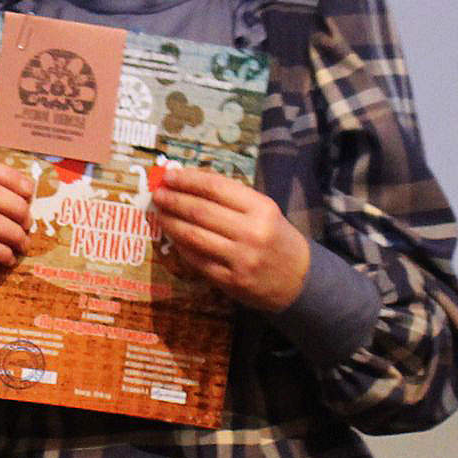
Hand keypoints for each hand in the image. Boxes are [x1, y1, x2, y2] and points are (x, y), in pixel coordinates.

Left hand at [151, 166, 311, 311]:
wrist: (299, 278)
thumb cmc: (276, 237)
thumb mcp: (264, 210)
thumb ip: (232, 197)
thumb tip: (191, 181)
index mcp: (261, 208)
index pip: (216, 187)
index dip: (188, 180)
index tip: (169, 176)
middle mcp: (251, 232)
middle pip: (201, 211)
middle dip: (174, 200)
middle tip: (157, 194)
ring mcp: (241, 258)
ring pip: (194, 236)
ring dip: (171, 222)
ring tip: (160, 213)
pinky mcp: (232, 281)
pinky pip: (197, 260)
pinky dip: (182, 247)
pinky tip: (174, 237)